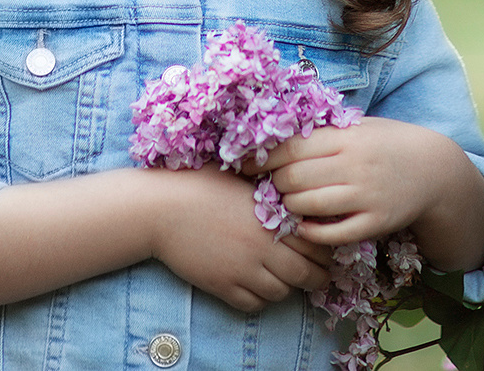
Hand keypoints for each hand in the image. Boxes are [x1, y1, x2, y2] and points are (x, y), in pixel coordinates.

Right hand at [148, 165, 335, 312]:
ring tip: (283, 277)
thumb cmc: (199, 183)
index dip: (323, 248)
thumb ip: (270, 189)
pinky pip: (254, 304)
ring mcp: (242, 269)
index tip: (322, 248)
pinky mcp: (223, 286)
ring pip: (282, 293)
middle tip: (316, 272)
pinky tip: (257, 285)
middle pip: (306, 274)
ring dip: (287, 287)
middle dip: (316, 276)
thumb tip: (296, 192)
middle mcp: (261, 246)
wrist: (160, 207)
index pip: (315, 242)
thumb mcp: (241, 178)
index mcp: (270, 216)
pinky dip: (261, 299)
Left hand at [256, 117, 455, 245]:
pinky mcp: (375, 222)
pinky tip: (304, 226)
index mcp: (345, 137)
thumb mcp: (356, 127)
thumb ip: (321, 132)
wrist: (433, 170)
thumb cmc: (385, 143)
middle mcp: (354, 165)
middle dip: (273, 183)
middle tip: (268, 185)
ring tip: (286, 202)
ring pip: (306, 205)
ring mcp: (365, 195)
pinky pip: (331, 234)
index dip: (260, 157)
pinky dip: (310, 232)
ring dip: (288, 206)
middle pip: (292, 178)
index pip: (290, 147)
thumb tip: (270, 134)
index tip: (242, 163)